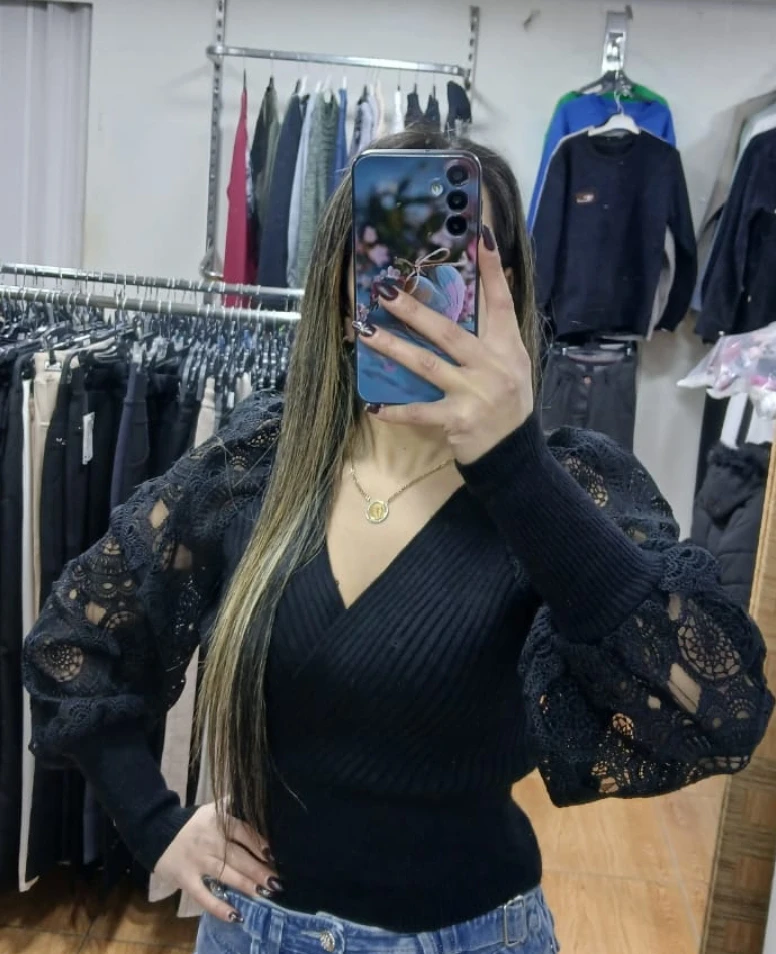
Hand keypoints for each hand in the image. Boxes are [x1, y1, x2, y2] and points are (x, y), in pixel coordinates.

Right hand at [154, 803, 280, 922]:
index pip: (244, 833)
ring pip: (225, 874)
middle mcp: (210, 841)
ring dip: (246, 885)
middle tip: (276, 882)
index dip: (260, 844)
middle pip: (238, 856)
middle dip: (259, 869)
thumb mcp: (211, 809)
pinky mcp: (186, 879)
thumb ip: (231, 805)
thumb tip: (251, 795)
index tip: (274, 856)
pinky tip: (236, 915)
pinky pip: (204, 896)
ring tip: (264, 894)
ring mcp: (198, 862)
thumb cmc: (190, 822)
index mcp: (218, 822)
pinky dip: (219, 907)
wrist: (155, 830)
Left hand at [357, 226, 533, 464]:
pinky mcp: (458, 420)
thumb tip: (492, 280)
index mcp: (507, 349)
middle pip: (449, 332)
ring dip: (394, 347)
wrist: (513, 455)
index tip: (481, 238)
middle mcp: (492, 367)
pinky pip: (420, 413)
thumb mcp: (513, 364)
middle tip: (387, 290)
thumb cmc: (509, 405)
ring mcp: (474, 394)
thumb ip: (498, 330)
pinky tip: (373, 405)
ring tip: (367, 332)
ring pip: (427, 365)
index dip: (492, 271)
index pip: (501, 303)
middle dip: (415, 310)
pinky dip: (396, 411)